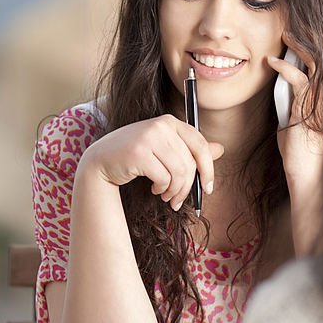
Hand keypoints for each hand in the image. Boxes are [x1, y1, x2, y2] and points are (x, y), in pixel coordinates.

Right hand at [82, 115, 223, 210]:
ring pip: (179, 172)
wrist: (101, 160)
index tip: (208, 188)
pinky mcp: (139, 152)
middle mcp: (161, 125)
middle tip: (179, 200)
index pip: (200, 145)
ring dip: (175, 191)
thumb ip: (191, 149)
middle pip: (189, 163)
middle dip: (187, 187)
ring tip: (166, 196)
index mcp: (170, 122)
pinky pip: (163, 177)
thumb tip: (220, 149)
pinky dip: (162, 189)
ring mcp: (149, 137)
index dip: (208, 169)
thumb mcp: (165, 149)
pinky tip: (155, 189)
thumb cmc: (135, 156)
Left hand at [267, 34, 322, 187]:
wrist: (308, 173)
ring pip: (316, 62)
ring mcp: (322, 100)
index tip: (304, 35)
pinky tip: (272, 62)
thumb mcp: (298, 121)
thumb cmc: (301, 152)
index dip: (319, 46)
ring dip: (300, 46)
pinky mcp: (308, 107)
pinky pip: (298, 78)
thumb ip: (295, 103)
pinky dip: (284, 67)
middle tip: (297, 27)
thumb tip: (286, 89)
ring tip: (286, 35)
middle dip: (312, 38)